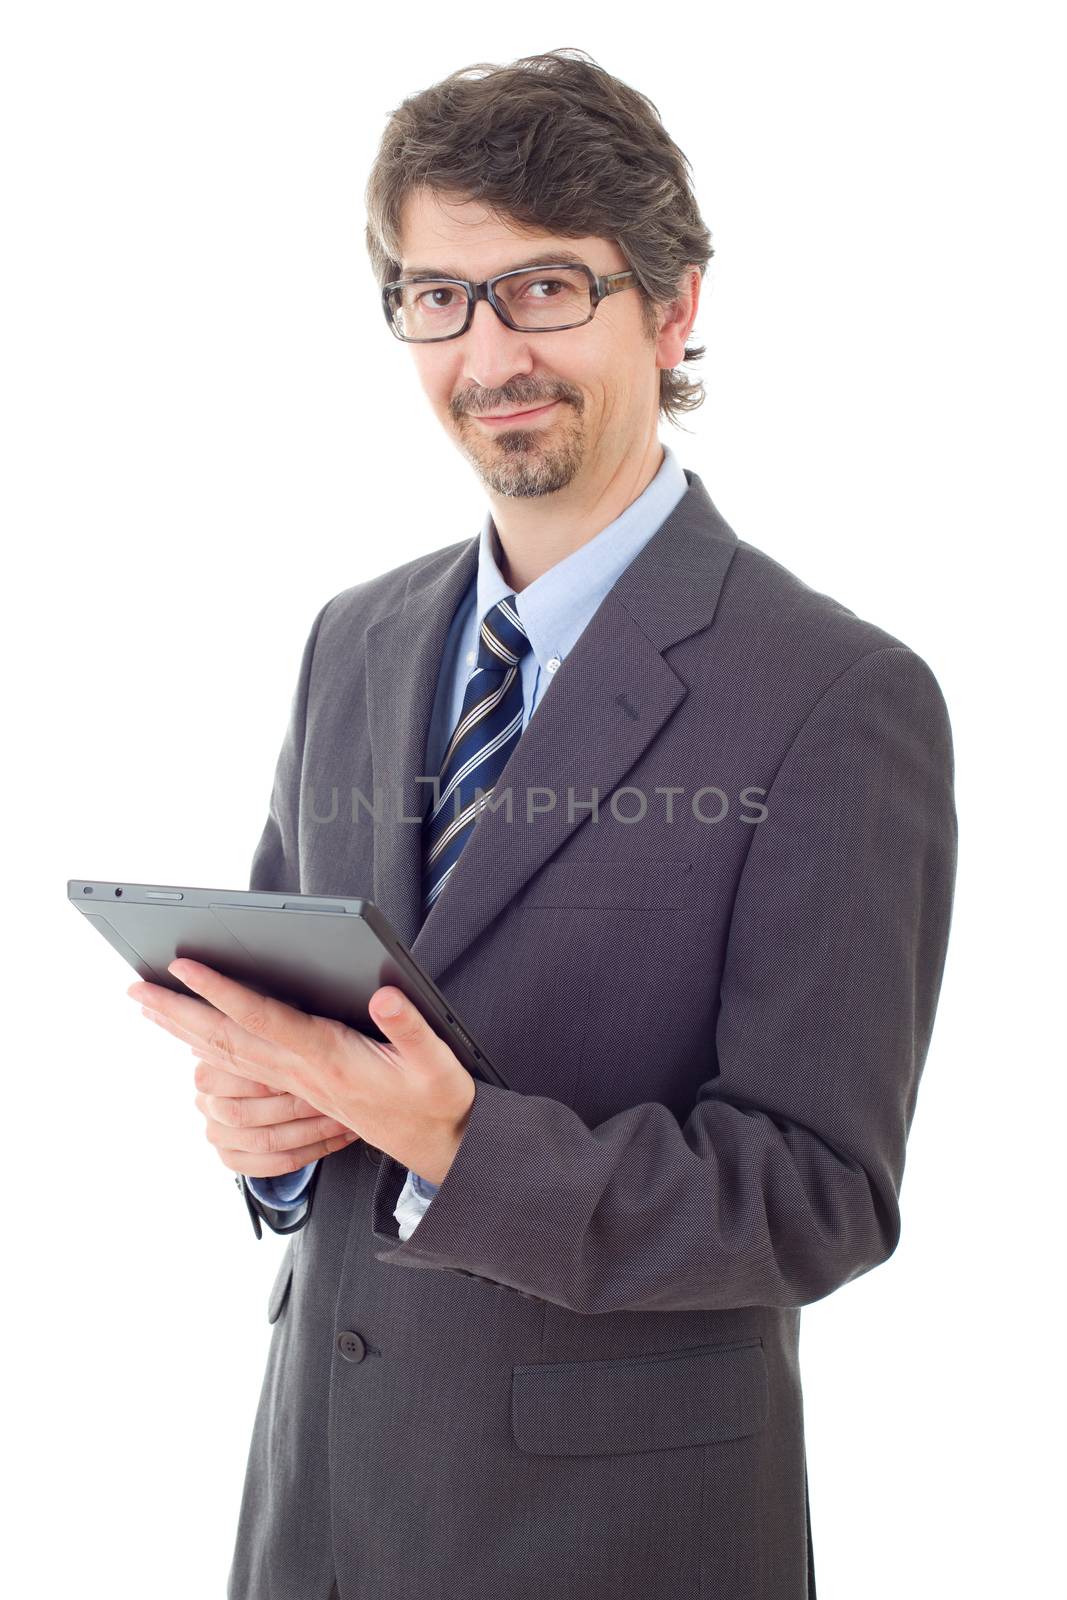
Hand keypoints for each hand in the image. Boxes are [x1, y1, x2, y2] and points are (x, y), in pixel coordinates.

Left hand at [128, 958, 476, 1187]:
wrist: (439, 1144)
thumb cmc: (437, 1099)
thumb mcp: (436, 1061)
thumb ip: (410, 1027)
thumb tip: (384, 996)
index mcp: (327, 1057)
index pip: (261, 1018)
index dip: (220, 991)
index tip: (185, 965)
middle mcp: (301, 1071)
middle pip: (225, 1038)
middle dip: (177, 1011)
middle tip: (134, 986)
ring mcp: (296, 1082)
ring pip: (226, 1055)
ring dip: (181, 1030)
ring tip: (147, 1005)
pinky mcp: (299, 1087)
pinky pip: (240, 1066)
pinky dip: (207, 1048)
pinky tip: (191, 1037)